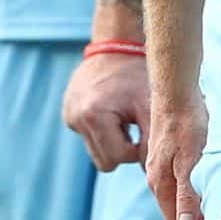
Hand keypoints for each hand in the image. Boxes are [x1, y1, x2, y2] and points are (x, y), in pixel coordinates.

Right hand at [65, 48, 148, 170]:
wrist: (116, 45)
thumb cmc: (137, 74)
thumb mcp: (150, 106)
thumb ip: (152, 141)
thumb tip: (153, 175)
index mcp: (93, 116)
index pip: (118, 158)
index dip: (137, 150)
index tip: (144, 132)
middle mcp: (74, 117)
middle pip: (104, 162)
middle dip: (123, 150)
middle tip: (134, 126)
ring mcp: (68, 115)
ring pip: (96, 151)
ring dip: (114, 140)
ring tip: (123, 117)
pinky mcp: (67, 113)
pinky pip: (89, 136)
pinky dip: (104, 129)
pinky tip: (112, 110)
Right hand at [145, 85, 207, 219]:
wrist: (176, 92)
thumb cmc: (186, 123)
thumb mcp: (190, 160)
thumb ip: (186, 194)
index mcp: (160, 183)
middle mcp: (157, 177)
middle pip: (173, 212)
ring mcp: (161, 166)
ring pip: (175, 198)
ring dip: (193, 210)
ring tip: (215, 214)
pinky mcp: (168, 156)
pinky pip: (178, 184)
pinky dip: (191, 194)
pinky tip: (206, 189)